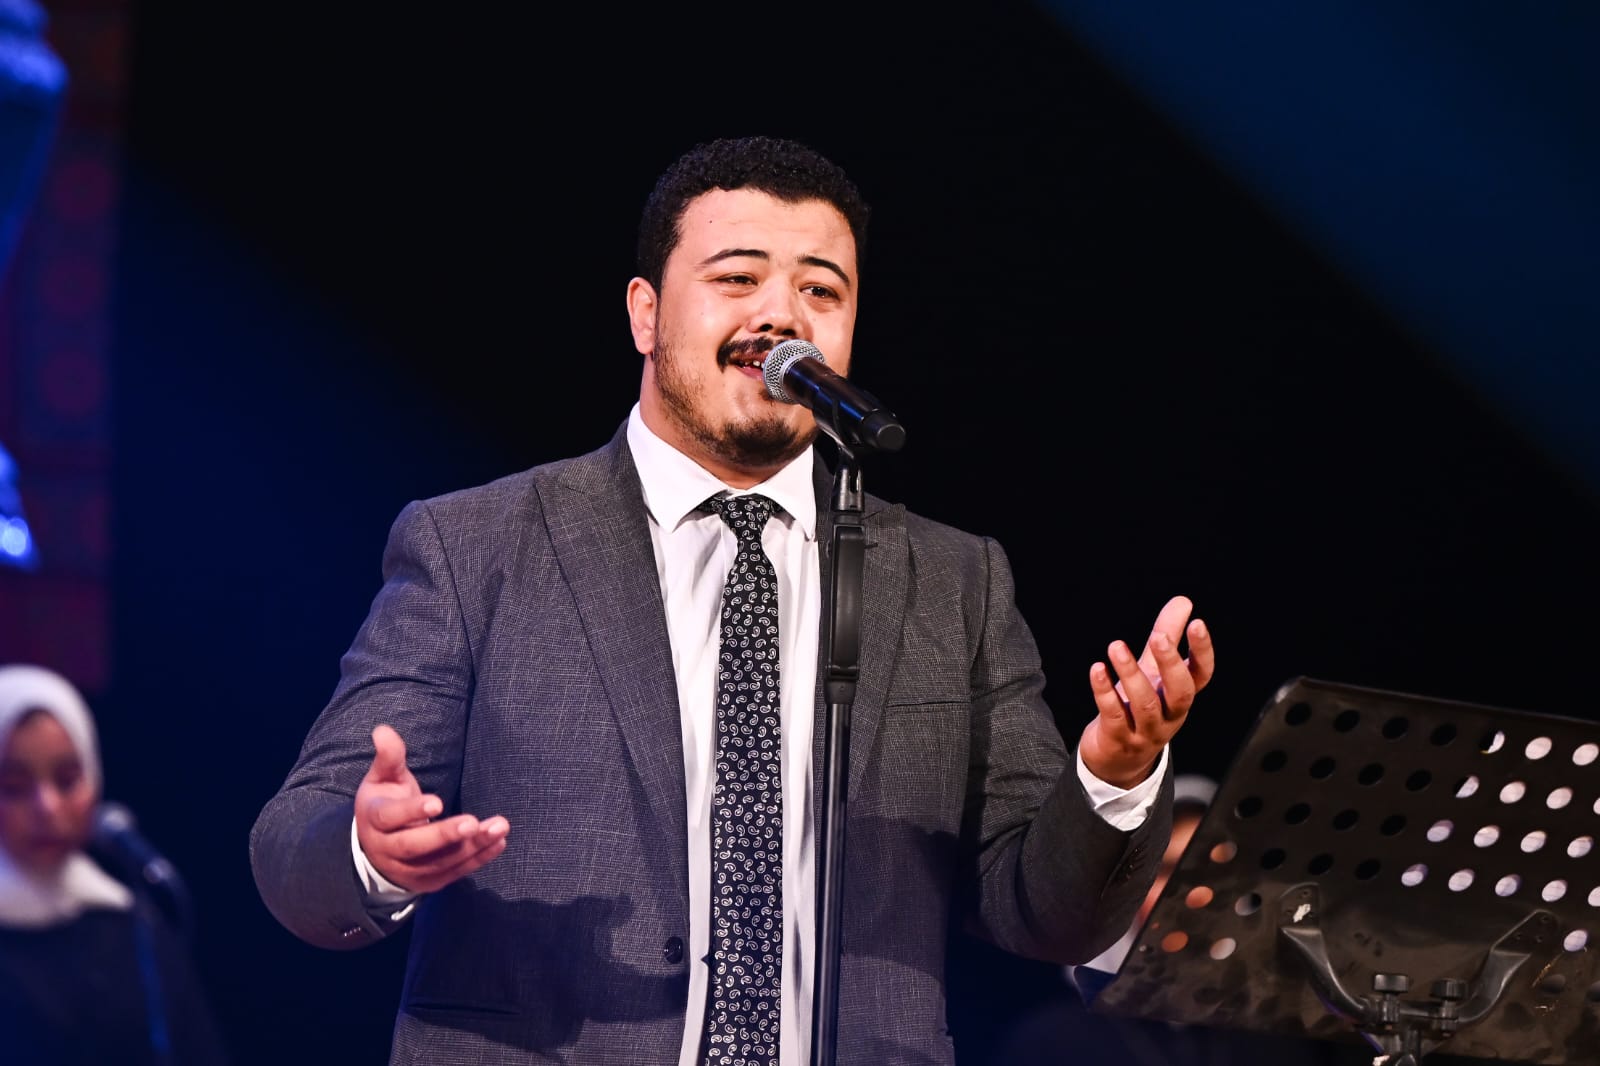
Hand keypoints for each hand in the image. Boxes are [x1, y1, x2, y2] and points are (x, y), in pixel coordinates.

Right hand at [354, 724, 508, 892]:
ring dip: (471, 846)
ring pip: (440, 861)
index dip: (412, 811)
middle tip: (473, 822)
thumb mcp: (382, 780)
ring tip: (498, 828)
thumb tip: (383, 730)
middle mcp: (387, 850)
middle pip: (414, 846)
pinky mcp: (429, 881)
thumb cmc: (385, 804)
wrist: (376, 850)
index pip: (389, 818)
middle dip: (445, 835)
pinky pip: (455, 872)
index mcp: (374, 820)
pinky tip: (499, 842)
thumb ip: (389, 758)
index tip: (437, 802)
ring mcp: (408, 870)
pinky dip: (478, 859)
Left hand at [1079, 595, 1214, 788]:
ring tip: (1116, 646)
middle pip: (1181, 692)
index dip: (1203, 651)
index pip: (1202, 675)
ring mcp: (1145, 731)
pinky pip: (1114, 716)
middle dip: (1171, 664)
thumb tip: (1183, 601)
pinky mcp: (1119, 739)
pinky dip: (1104, 692)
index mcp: (1180, 697)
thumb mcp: (1154, 673)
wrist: (1118, 760)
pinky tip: (1097, 669)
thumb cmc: (1140, 709)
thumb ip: (1167, 636)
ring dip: (1130, 674)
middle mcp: (1169, 715)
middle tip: (1158, 636)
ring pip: (1145, 705)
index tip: (1197, 623)